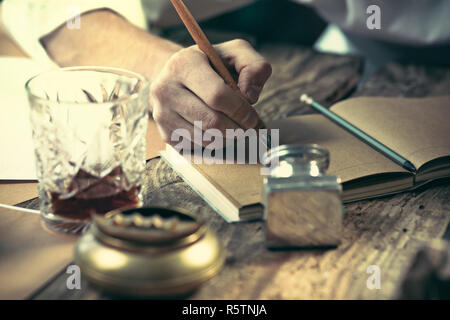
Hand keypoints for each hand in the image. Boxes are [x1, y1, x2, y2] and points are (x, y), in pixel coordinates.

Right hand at [150, 39, 271, 145]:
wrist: (178, 76)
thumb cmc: (212, 66)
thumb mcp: (236, 54)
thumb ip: (254, 67)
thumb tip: (250, 96)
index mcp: (183, 64)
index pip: (217, 96)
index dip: (240, 110)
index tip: (252, 116)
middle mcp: (165, 89)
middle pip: (211, 122)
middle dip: (236, 128)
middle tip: (246, 125)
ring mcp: (162, 113)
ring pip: (205, 138)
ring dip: (226, 136)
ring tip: (232, 125)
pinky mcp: (165, 133)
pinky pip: (197, 147)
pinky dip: (213, 142)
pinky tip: (214, 129)